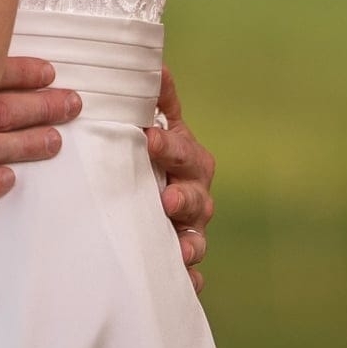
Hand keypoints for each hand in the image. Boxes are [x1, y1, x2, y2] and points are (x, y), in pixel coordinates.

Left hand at [145, 67, 215, 292]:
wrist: (152, 184)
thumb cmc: (151, 148)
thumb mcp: (154, 121)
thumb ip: (155, 96)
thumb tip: (155, 63)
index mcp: (187, 157)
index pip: (183, 150)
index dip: (169, 145)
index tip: (149, 138)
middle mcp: (193, 192)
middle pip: (197, 197)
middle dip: (184, 198)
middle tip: (167, 199)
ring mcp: (190, 226)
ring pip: (196, 237)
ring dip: (190, 242)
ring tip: (179, 249)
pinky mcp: (180, 256)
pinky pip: (190, 273)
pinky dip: (189, 280)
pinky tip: (184, 284)